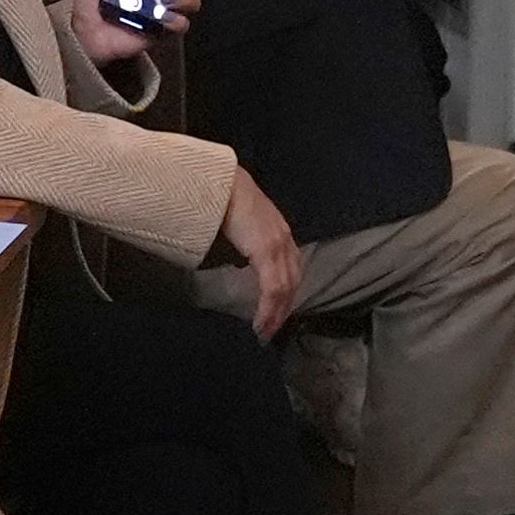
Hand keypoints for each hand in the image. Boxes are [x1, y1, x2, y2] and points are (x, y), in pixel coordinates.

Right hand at [214, 167, 302, 337]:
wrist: (221, 184)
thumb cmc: (224, 200)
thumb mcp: (241, 223)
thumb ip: (246, 239)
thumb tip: (239, 258)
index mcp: (279, 232)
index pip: (290, 268)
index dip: (286, 291)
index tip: (278, 310)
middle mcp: (284, 240)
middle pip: (292, 281)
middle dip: (284, 308)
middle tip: (272, 329)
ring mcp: (277, 246)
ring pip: (285, 288)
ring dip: (277, 313)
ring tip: (266, 331)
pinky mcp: (266, 253)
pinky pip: (272, 288)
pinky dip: (269, 308)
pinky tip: (262, 322)